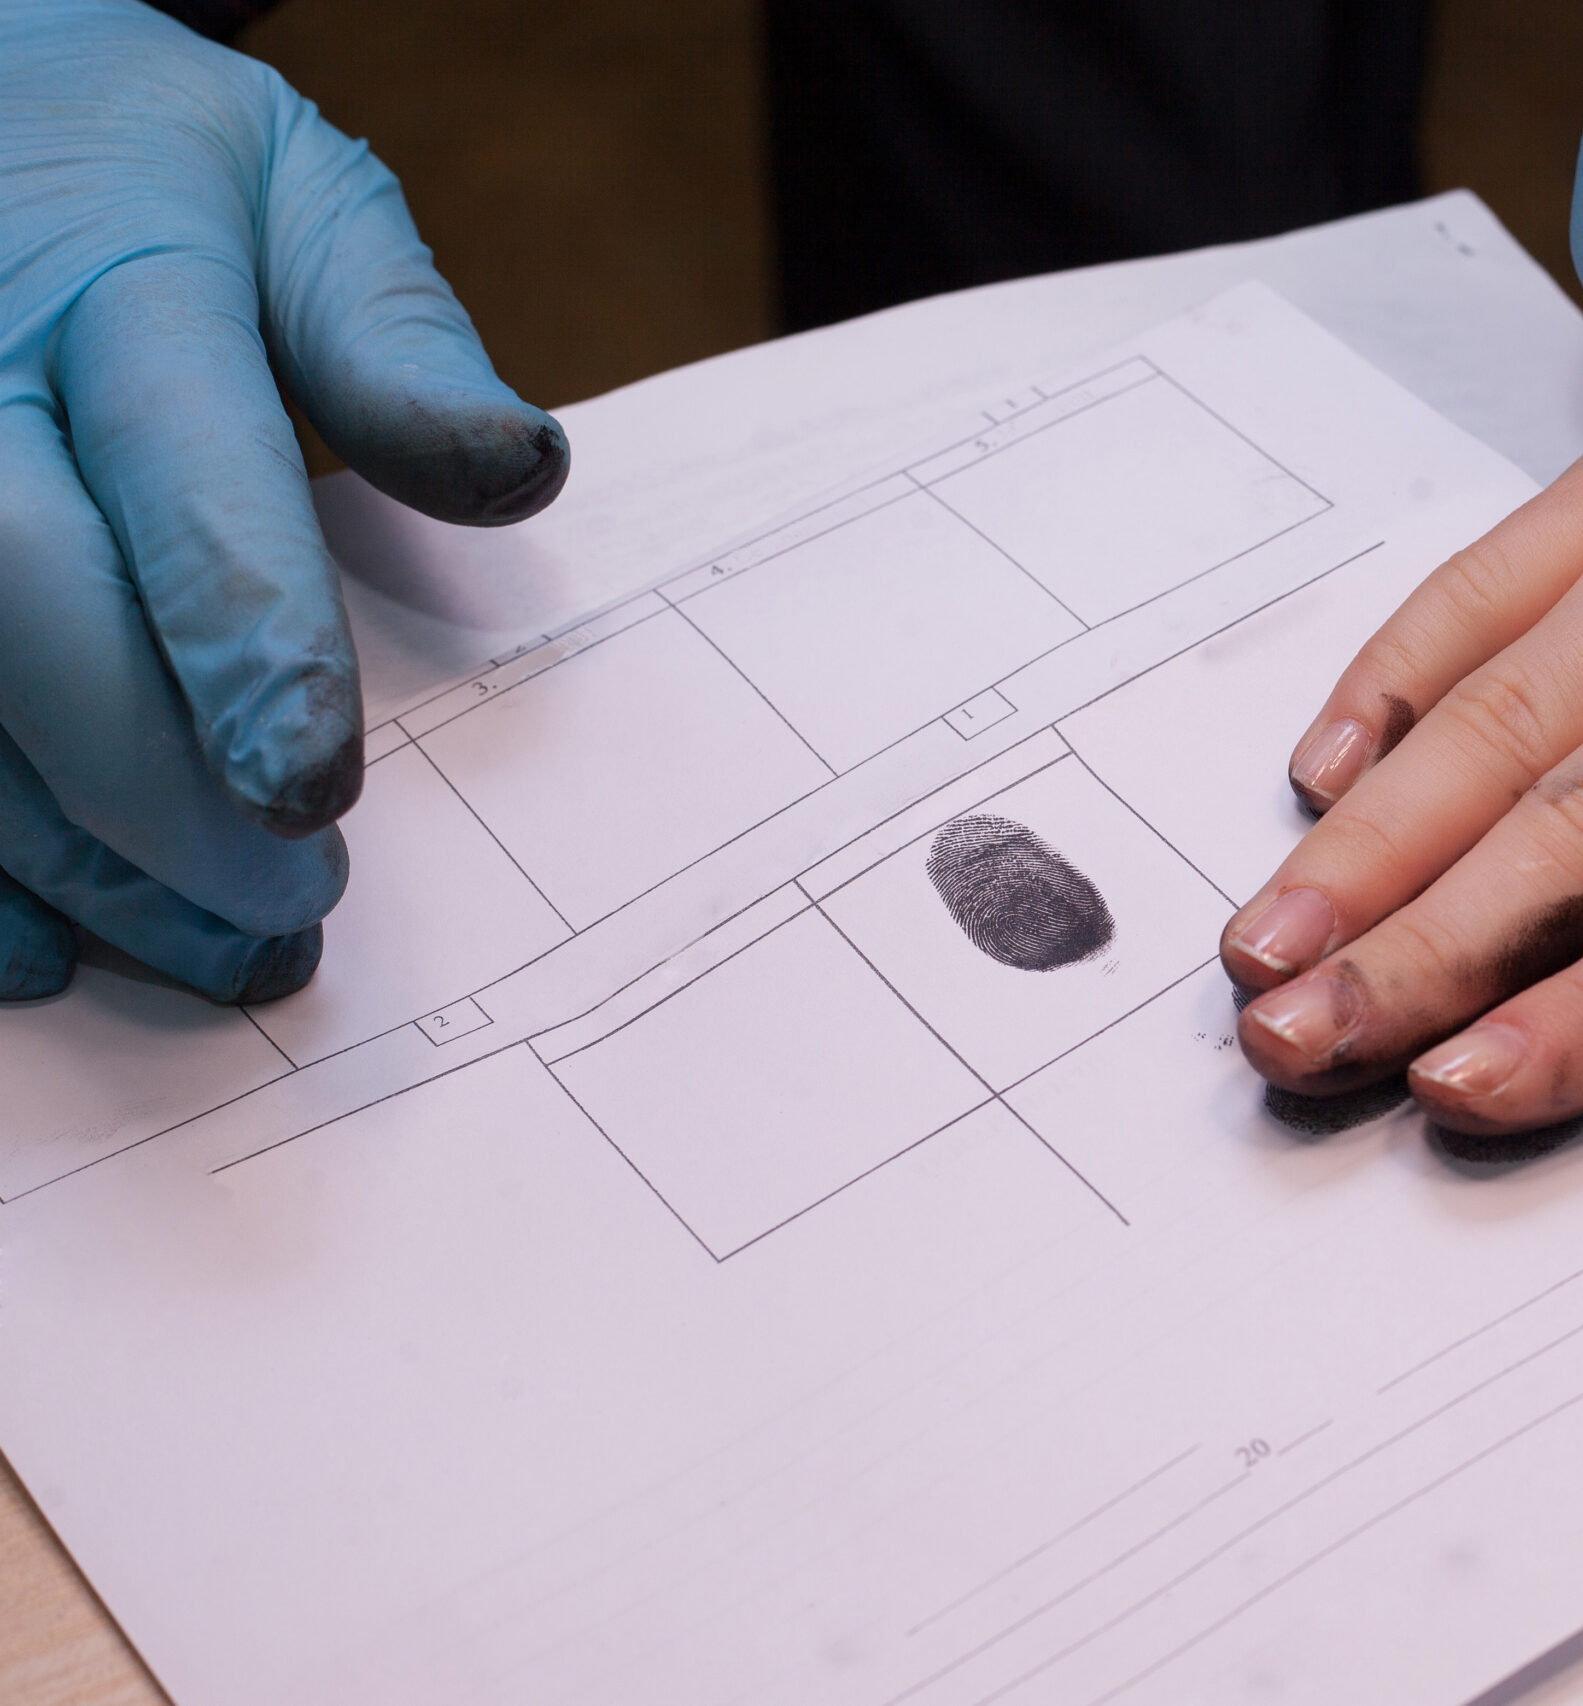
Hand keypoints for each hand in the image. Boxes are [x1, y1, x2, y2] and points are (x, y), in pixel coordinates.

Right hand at [0, 0, 567, 1001]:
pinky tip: (45, 947)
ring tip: (213, 952)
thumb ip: (392, 338)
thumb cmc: (139, 169)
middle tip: (289, 909)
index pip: (181, 477)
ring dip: (66, 862)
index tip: (311, 793)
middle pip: (26, 615)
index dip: (247, 647)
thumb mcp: (289, 194)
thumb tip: (519, 471)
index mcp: (114, 284)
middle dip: (151, 794)